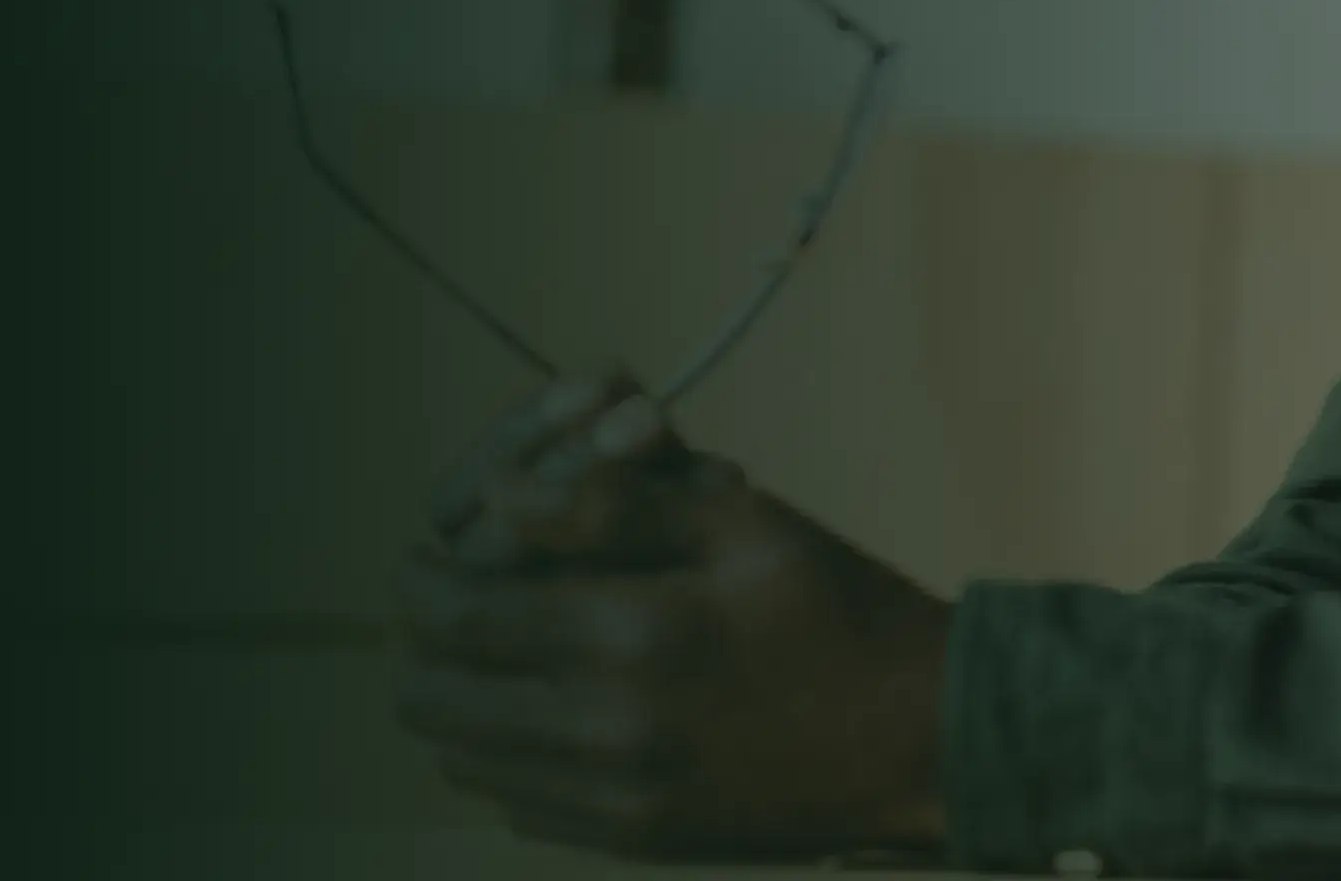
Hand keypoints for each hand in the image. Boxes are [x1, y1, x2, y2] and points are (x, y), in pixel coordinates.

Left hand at [395, 379, 954, 857]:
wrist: (923, 735)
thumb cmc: (834, 606)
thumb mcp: (739, 521)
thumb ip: (610, 508)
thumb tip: (497, 499)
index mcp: (629, 637)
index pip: (456, 618)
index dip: (416, 581)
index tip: (419, 557)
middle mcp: (605, 734)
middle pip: (435, 702)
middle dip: (423, 645)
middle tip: (449, 603)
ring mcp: (617, 802)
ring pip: (466, 762)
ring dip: (458, 705)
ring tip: (493, 656)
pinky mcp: (639, 842)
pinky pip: (521, 808)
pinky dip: (507, 761)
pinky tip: (547, 713)